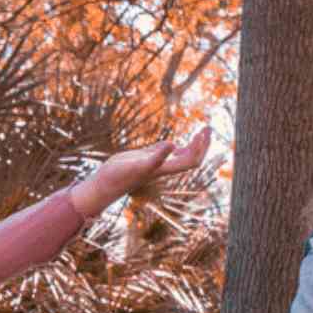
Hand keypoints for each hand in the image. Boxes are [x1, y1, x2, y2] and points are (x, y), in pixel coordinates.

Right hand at [75, 126, 213, 215]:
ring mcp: (154, 163)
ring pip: (180, 156)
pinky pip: (164, 153)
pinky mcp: (144, 159)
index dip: (200, 148)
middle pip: (190, 158)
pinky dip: (173, 146)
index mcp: (165, 168)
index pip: (191, 160)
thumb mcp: (137, 164)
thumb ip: (156, 156)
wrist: (104, 185)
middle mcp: (163, 166)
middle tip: (208, 128)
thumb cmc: (118, 177)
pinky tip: (173, 142)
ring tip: (200, 132)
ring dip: (192, 145)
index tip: (202, 132)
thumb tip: (174, 144)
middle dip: (202, 144)